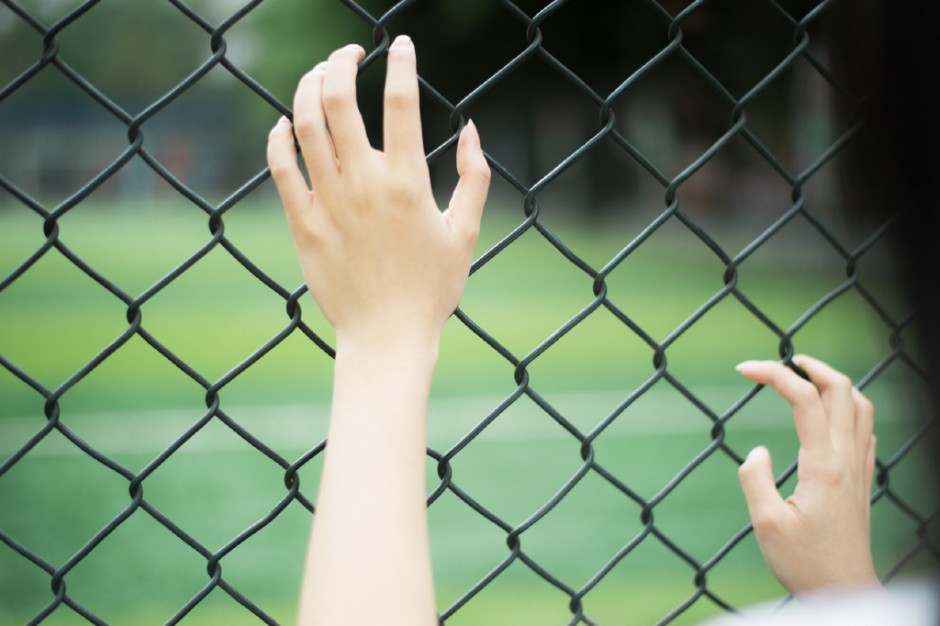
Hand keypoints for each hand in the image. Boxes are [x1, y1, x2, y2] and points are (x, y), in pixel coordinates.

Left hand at [266, 36, 489, 348]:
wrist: (386, 337)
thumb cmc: (431, 289)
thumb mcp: (465, 232)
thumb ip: (474, 176)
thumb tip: (470, 129)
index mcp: (407, 182)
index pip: (400, 102)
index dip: (401, 63)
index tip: (401, 46)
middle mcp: (363, 185)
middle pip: (340, 99)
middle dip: (341, 62)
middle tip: (349, 53)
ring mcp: (327, 202)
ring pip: (304, 124)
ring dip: (308, 87)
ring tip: (318, 75)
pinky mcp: (302, 223)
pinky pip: (280, 166)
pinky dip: (279, 136)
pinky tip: (286, 123)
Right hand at [735, 355, 879, 595]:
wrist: (844, 591)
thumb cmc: (804, 563)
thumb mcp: (766, 523)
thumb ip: (755, 479)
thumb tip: (758, 450)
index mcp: (823, 466)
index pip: (804, 399)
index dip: (773, 374)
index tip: (743, 369)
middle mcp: (847, 460)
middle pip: (842, 389)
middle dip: (809, 366)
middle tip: (779, 364)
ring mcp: (860, 469)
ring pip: (861, 405)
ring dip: (834, 382)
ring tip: (805, 377)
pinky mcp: (862, 481)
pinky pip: (865, 428)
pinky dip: (848, 407)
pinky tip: (828, 416)